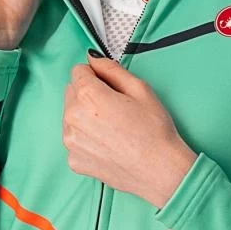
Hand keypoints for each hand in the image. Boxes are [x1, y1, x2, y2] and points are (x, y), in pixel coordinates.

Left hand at [62, 51, 198, 207]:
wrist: (160, 171)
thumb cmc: (154, 131)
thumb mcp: (140, 89)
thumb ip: (111, 69)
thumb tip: (93, 59)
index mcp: (88, 96)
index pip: (78, 71)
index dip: (95, 75)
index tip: (108, 85)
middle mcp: (72, 118)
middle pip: (71, 93)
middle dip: (88, 95)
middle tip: (114, 108)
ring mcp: (71, 142)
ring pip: (70, 117)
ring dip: (85, 117)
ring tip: (112, 128)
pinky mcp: (74, 161)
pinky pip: (75, 140)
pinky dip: (87, 139)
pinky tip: (108, 144)